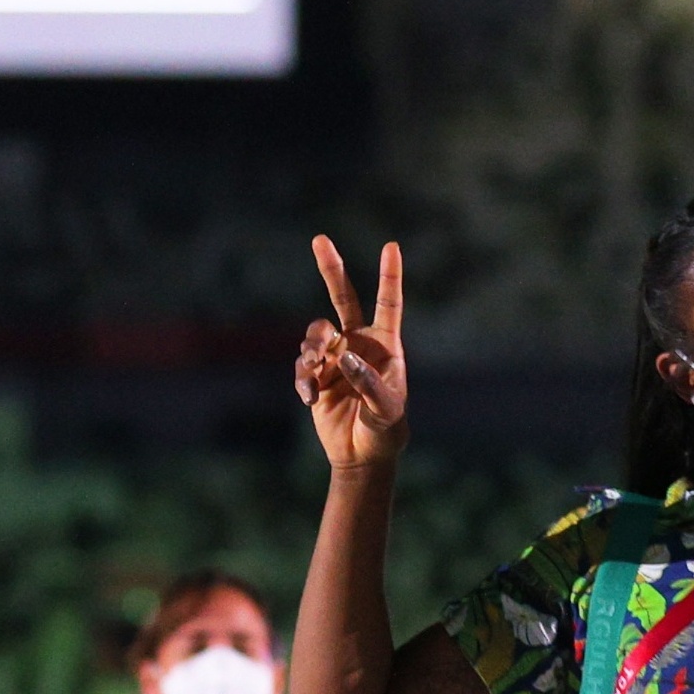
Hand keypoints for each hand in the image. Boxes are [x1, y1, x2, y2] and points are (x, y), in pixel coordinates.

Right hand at [296, 239, 407, 469]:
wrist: (362, 454)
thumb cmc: (385, 428)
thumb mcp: (386, 408)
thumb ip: (368, 382)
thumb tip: (345, 355)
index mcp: (385, 344)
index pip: (387, 303)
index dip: (389, 275)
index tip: (391, 246)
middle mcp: (358, 342)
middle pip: (342, 297)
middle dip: (331, 268)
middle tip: (320, 239)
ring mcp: (335, 357)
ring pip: (315, 333)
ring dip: (312, 346)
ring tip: (316, 366)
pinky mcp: (315, 375)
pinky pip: (302, 366)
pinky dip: (304, 379)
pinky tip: (311, 399)